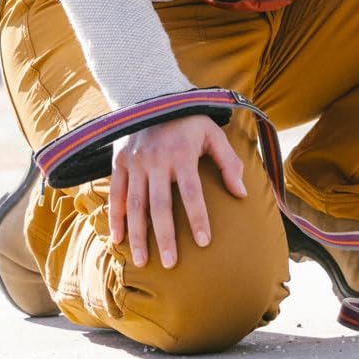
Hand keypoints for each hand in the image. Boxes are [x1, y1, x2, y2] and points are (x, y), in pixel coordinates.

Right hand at [109, 114, 246, 269]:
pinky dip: (116, 218)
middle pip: (160, 205)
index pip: (192, 192)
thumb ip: (228, 162)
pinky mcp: (119, 162)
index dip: (198, 218)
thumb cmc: (189, 119)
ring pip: (136, 205)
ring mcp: (135, 162)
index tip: (204, 243)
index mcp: (182, 153)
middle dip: (165, 237)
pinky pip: (116, 194)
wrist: (152, 94)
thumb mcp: (213, 133)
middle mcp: (156, 160)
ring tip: (142, 262)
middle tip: (171, 264)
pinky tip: (118, 240)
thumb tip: (242, 194)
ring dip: (138, 235)